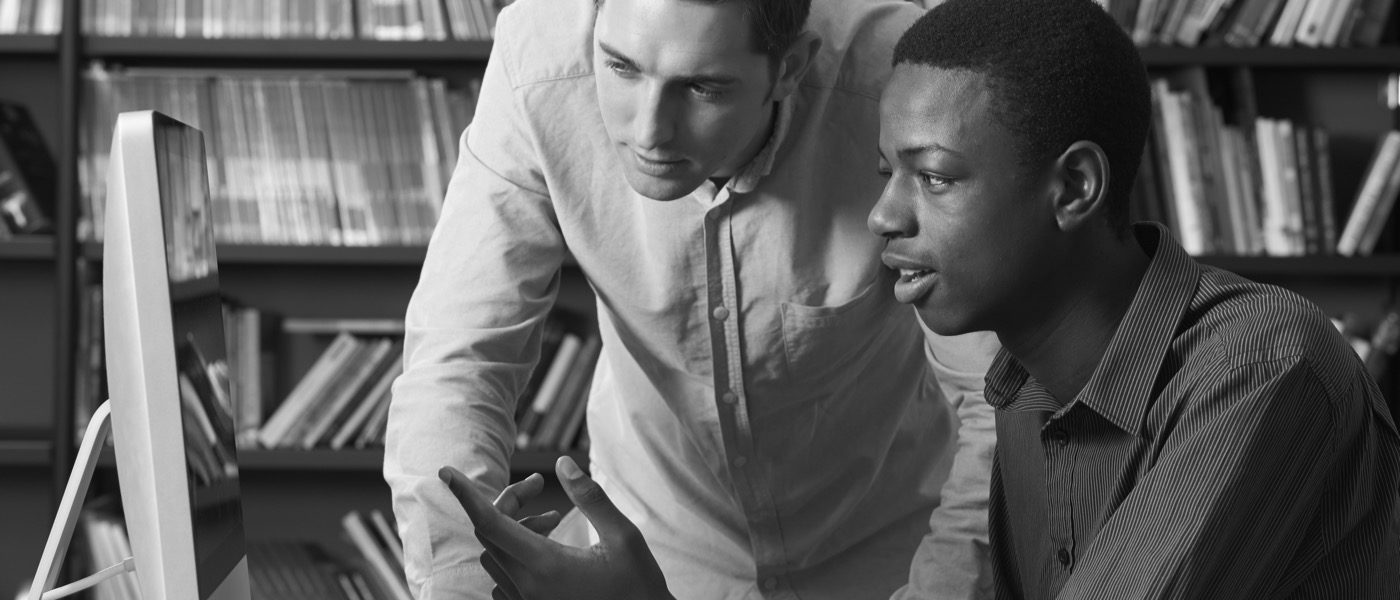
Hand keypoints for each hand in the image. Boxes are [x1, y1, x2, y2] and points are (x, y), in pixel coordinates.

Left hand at [439, 457, 673, 599]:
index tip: (446, 472)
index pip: (489, 523)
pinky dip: (513, 554)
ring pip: (494, 555)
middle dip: (507, 501)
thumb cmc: (638, 585)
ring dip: (513, 528)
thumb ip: (591, 498)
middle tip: (538, 484)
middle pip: (491, 532)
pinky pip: (501, 578)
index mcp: (546, 565)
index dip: (465, 494)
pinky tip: (546, 548)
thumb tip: (563, 464)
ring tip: (553, 520)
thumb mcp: (624, 537)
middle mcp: (527, 587)